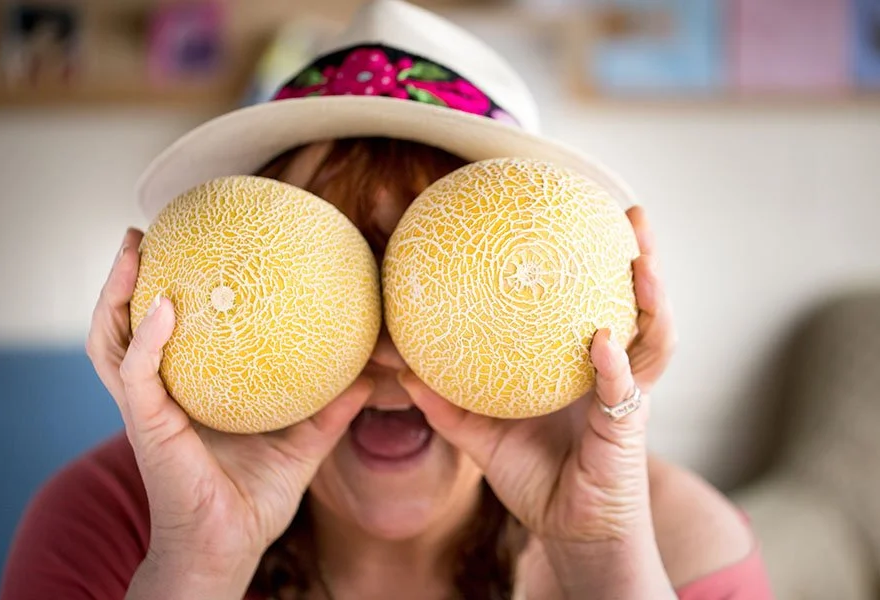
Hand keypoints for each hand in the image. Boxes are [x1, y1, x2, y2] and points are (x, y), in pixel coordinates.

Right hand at [86, 228, 372, 593]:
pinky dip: (146, 339)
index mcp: (183, 396)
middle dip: (122, 280)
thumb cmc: (253, 501)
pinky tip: (165, 308)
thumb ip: (331, 409)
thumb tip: (372, 374)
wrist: (226, 549)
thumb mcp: (302, 445)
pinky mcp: (148, 428)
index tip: (182, 250)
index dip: (160, 294)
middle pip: (120, 326)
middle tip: (142, 235)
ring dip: (116, 294)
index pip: (160, 335)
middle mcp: (156, 396)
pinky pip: (137, 375)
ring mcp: (147, 411)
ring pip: (110, 341)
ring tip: (136, 250)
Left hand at [398, 206, 675, 592]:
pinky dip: (612, 364)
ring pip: (654, 340)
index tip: (580, 217)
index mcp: (584, 366)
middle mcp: (614, 373)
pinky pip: (623, 390)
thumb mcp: (482, 437)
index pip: (597, 303)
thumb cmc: (537, 479)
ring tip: (642, 262)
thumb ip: (446, 404)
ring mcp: (628, 398)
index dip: (596, 264)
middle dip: (648, 259)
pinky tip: (600, 340)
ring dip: (653, 300)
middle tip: (634, 215)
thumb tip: (399, 371)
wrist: (570, 531)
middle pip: (642, 307)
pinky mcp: (628, 430)